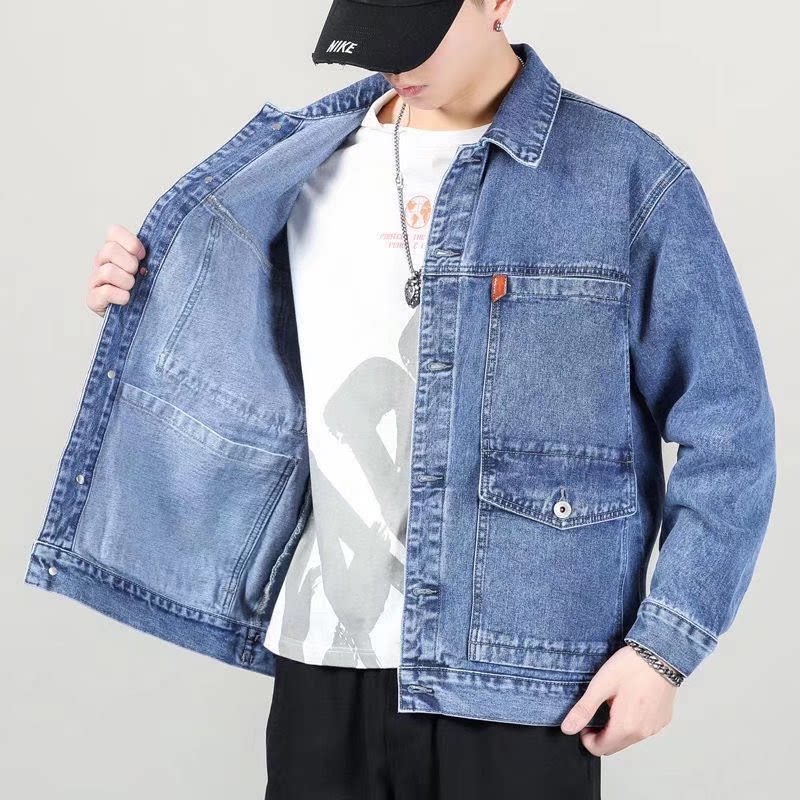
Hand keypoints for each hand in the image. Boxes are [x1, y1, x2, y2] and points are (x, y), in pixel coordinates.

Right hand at [87, 223, 145, 316]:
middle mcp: (101, 262)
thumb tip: (165, 244)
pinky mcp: (93, 299)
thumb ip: (153, 255)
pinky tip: (127, 299)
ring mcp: (95, 280)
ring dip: (126, 281)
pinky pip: (104, 292)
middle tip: (137, 275)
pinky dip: (120, 296)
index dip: (131, 242)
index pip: (113, 231)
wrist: (143, 316)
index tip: (144, 256)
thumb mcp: (152, 268)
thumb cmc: (148, 288)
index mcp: (114, 250)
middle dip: (130, 264)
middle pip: (110, 250)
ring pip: (108, 271)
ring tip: (133, 288)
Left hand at [559, 644, 677, 754]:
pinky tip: (629, 702)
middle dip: (600, 735)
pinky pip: (643, 730)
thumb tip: (568, 728)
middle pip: (614, 746)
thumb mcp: (601, 685)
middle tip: (596, 711)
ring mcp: (654, 727)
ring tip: (612, 703)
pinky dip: (632, 723)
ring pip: (629, 739)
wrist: (661, 655)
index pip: (599, 749)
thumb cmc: (632, 667)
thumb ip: (584, 709)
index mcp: (625, 727)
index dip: (586, 739)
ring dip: (616, 729)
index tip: (584, 723)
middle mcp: (642, 733)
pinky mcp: (662, 720)